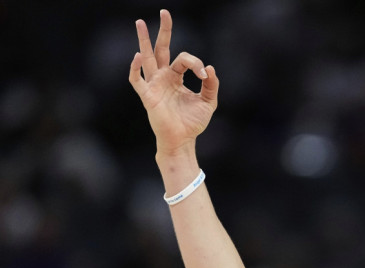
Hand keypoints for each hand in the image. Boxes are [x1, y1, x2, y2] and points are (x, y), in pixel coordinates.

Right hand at [128, 10, 218, 156]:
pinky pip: (137, 80)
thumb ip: (211, 85)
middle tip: (165, 12)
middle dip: (163, 31)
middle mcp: (163, 77)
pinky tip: (137, 56)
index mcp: (177, 77)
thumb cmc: (193, 123)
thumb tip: (210, 66)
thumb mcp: (208, 102)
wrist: (183, 140)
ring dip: (143, 40)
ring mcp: (154, 85)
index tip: (205, 76)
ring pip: (146, 58)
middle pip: (161, 49)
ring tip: (141, 22)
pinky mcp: (147, 96)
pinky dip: (135, 68)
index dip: (196, 64)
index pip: (184, 59)